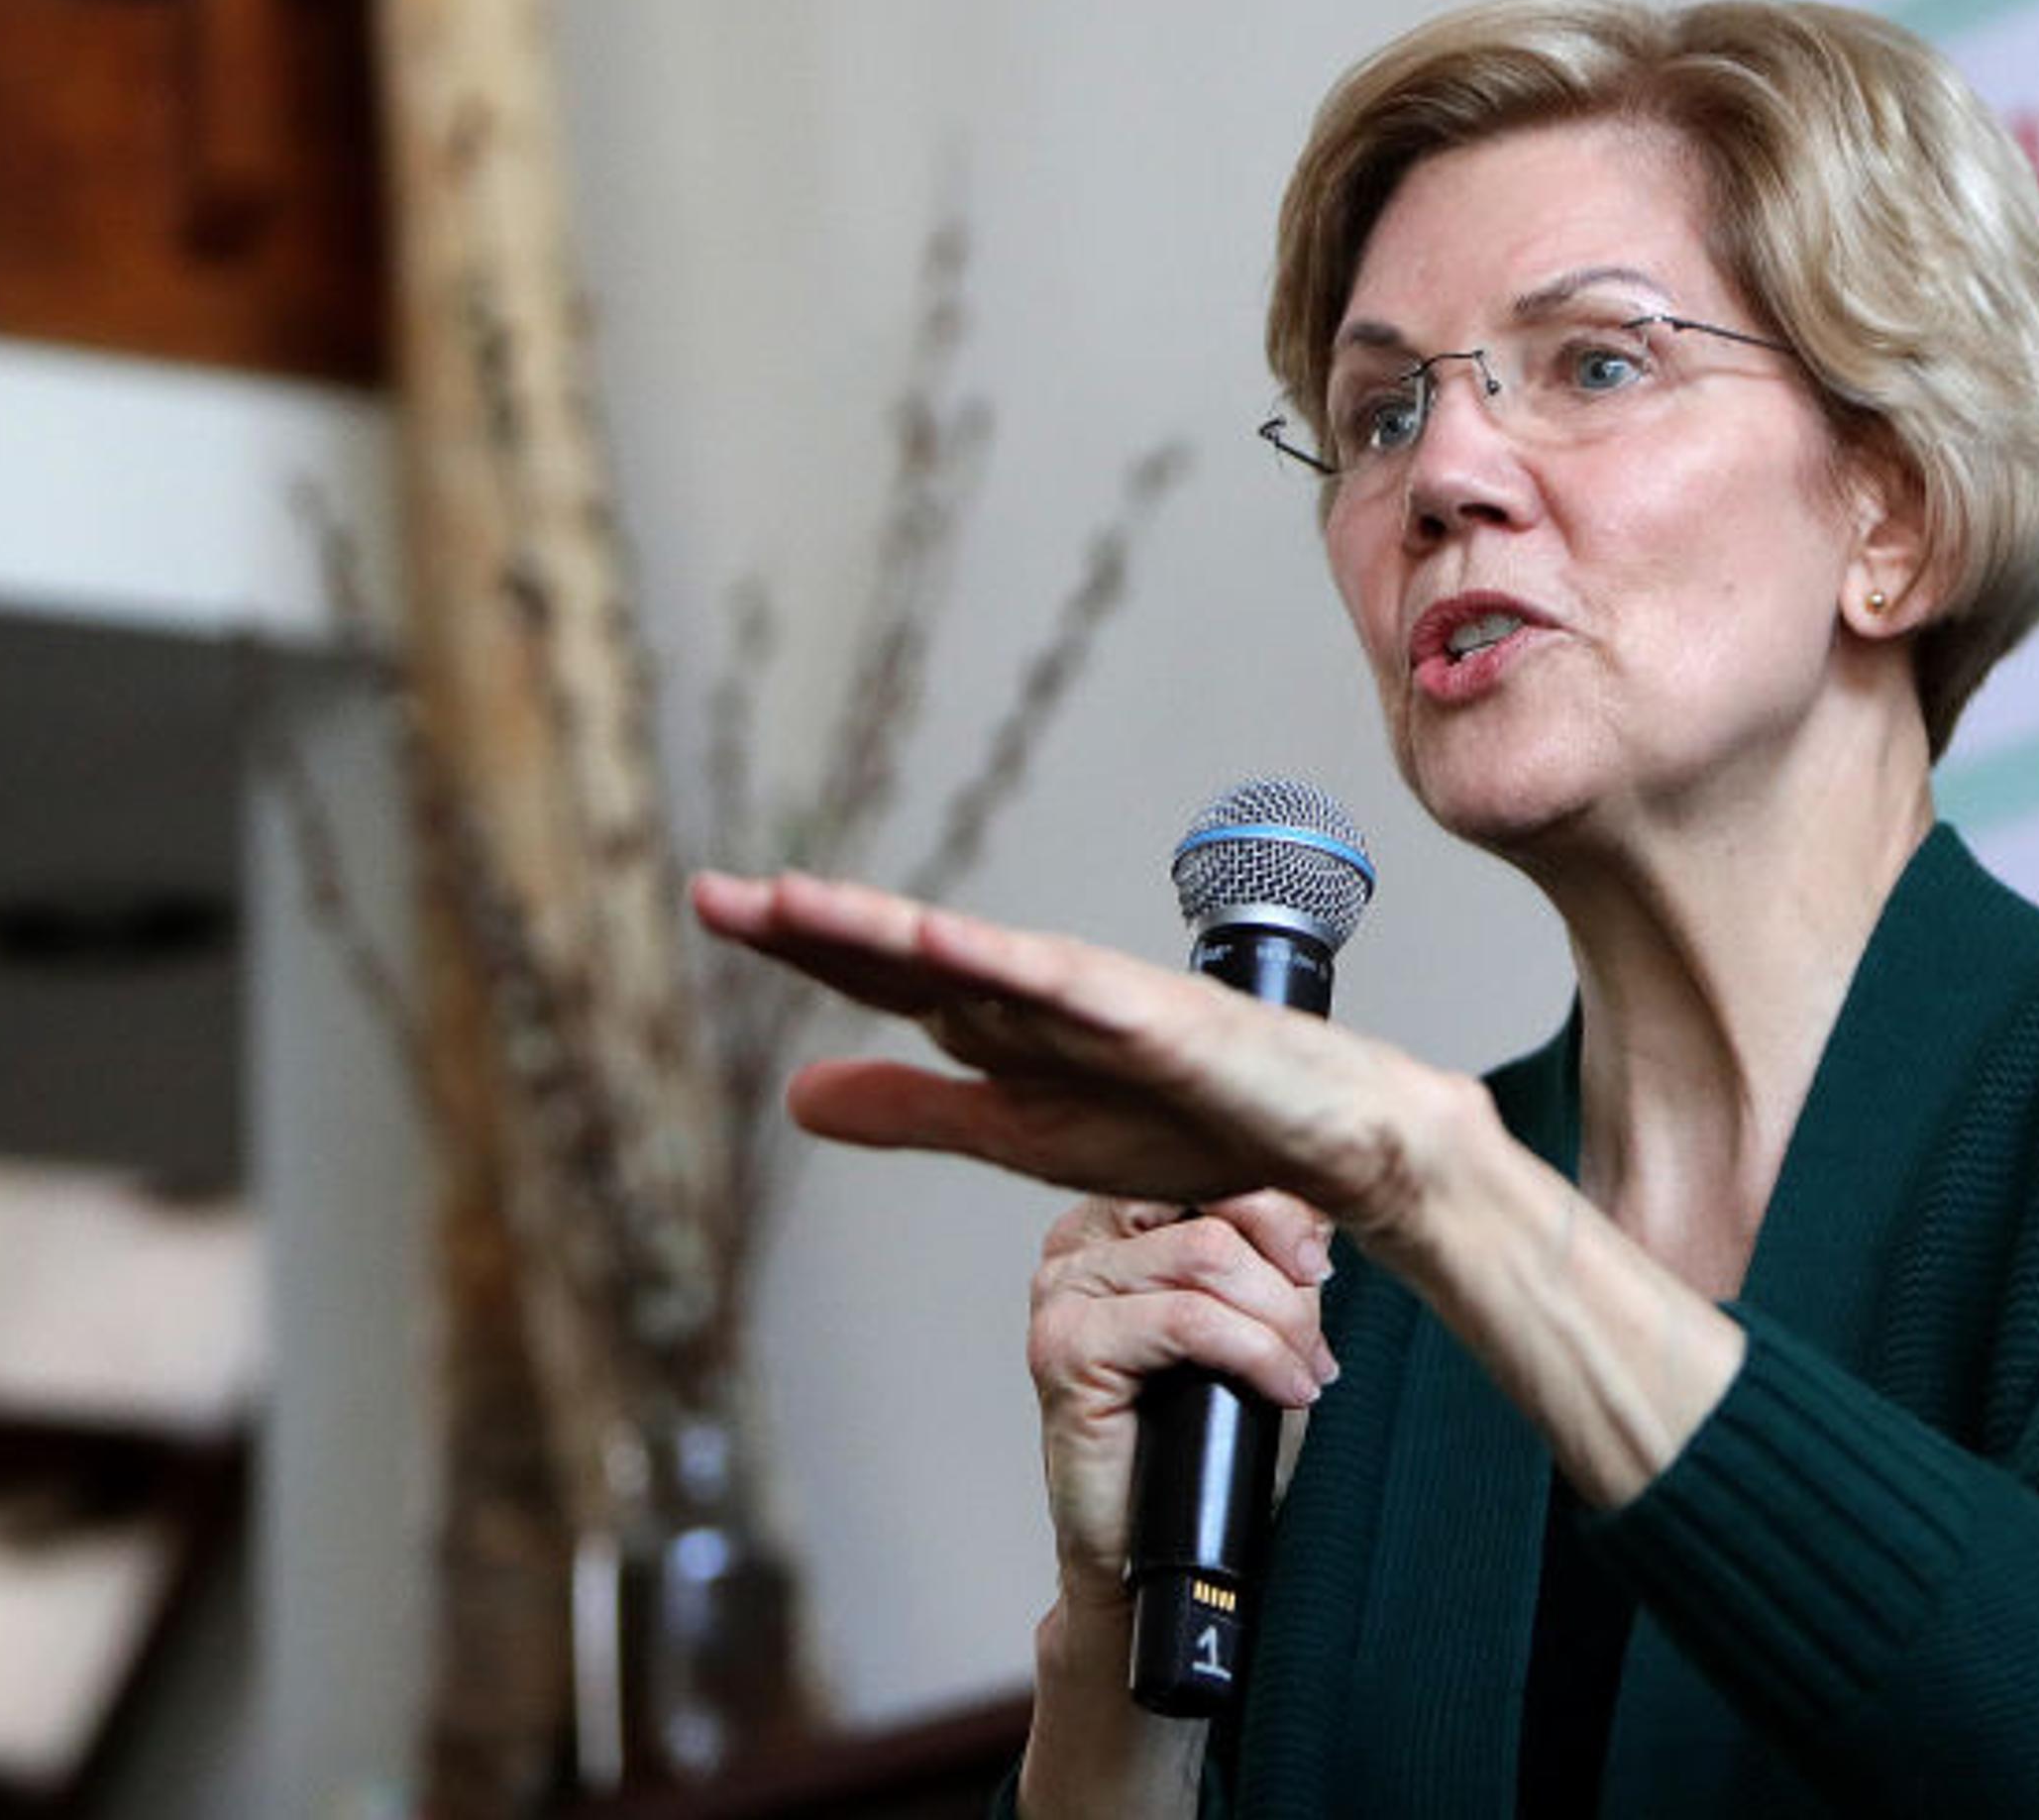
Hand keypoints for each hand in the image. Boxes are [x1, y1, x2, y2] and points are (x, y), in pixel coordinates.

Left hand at [686, 867, 1464, 1238]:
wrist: (1326, 1145)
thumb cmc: (1190, 1125)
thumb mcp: (1020, 1132)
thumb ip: (916, 1111)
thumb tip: (793, 1096)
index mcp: (1002, 1021)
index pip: (884, 976)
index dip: (799, 943)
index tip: (712, 903)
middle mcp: (1040, 992)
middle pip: (910, 953)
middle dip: (816, 922)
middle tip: (719, 893)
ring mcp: (1102, 999)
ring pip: (978, 957)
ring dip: (891, 929)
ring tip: (804, 906)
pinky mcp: (1164, 1019)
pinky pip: (1077, 989)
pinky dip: (1012, 965)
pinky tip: (949, 947)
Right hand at [1026, 1191, 1336, 1604]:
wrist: (1161, 1552)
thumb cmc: (1209, 1439)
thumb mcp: (1258, 1322)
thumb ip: (1275, 1256)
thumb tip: (1324, 1199)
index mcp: (1117, 1218)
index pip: (1211, 1165)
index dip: (1286, 1212)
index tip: (1324, 1266)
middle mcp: (1077, 1242)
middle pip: (1216, 1206)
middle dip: (1287, 1278)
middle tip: (1315, 1344)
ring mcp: (1062, 1293)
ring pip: (1208, 1256)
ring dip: (1280, 1322)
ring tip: (1303, 1373)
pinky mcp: (1065, 1350)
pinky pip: (1187, 1319)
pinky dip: (1256, 1353)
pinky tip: (1284, 1388)